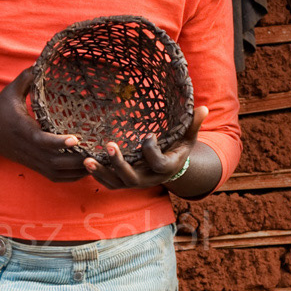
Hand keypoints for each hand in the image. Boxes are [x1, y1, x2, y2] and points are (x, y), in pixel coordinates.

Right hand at [0, 68, 89, 182]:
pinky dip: (72, 177)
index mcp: (23, 130)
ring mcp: (33, 161)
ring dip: (78, 170)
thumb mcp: (10, 92)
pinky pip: (56, 177)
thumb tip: (40, 63)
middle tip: (98, 152)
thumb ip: (26, 79)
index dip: (59, 141)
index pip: (42, 140)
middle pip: (55, 161)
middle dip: (77, 160)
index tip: (76, 139)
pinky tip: (86, 169)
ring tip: (97, 160)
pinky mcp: (35, 167)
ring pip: (58, 172)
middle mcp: (29, 149)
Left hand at [82, 106, 209, 191]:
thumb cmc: (179, 147)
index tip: (148, 134)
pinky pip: (110, 183)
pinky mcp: (125, 182)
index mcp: (166, 168)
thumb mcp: (188, 136)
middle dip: (119, 163)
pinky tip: (87, 163)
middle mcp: (150, 179)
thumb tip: (203, 108)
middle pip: (133, 177)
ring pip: (117, 183)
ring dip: (101, 172)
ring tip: (87, 159)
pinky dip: (98, 175)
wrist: (172, 167)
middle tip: (108, 145)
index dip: (151, 150)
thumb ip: (193, 123)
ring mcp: (136, 182)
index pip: (157, 163)